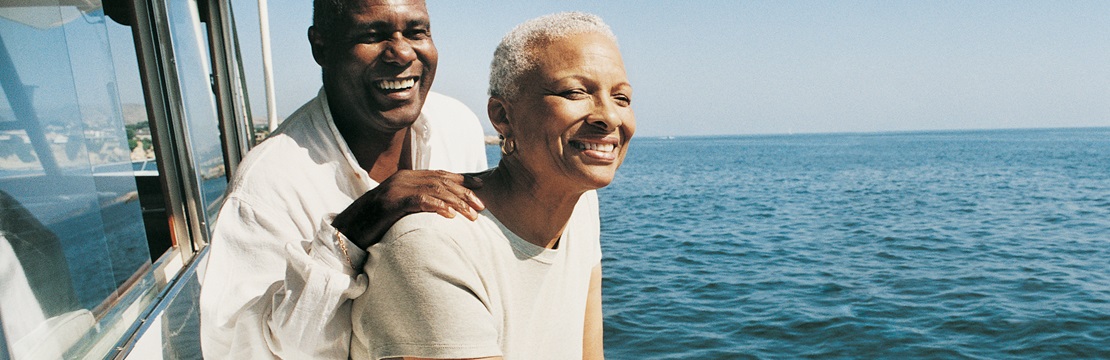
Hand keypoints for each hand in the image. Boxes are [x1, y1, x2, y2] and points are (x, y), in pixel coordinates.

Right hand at [333, 170, 484, 248]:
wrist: (347, 230)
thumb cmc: (375, 223)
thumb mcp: (401, 209)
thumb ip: (418, 203)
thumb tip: (441, 208)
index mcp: (407, 177)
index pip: (440, 175)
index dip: (462, 181)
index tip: (481, 189)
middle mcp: (403, 178)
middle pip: (442, 181)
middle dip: (465, 194)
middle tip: (482, 207)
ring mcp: (396, 189)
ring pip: (434, 190)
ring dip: (457, 203)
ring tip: (472, 215)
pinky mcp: (391, 203)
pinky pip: (419, 201)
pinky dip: (437, 206)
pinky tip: (450, 216)